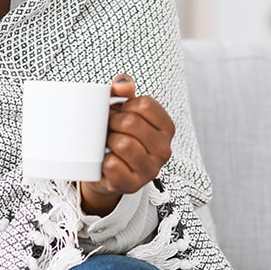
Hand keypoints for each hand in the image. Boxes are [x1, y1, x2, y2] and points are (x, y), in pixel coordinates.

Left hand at [80, 74, 175, 215]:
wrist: (105, 170)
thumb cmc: (118, 134)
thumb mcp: (122, 109)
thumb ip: (123, 90)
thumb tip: (123, 84)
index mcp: (167, 128)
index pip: (144, 104)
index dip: (125, 105)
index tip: (121, 113)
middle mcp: (164, 150)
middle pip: (131, 122)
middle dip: (113, 122)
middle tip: (109, 129)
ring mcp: (150, 170)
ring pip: (122, 144)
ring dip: (108, 141)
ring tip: (109, 145)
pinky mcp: (133, 185)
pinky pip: (112, 165)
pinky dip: (104, 161)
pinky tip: (107, 161)